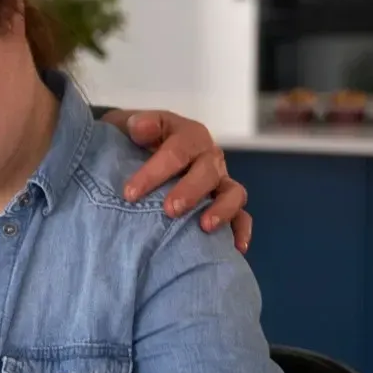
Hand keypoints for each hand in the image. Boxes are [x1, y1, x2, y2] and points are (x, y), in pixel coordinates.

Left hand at [101, 109, 251, 252]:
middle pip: (206, 173)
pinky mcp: (227, 203)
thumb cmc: (140, 140)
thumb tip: (139, 128)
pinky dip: (241, 230)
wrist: (146, 148)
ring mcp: (221, 181)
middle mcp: (209, 157)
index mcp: (189, 136)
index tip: (130, 194)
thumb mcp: (135, 126)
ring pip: (232, 193)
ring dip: (221, 209)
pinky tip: (235, 247)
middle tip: (169, 210)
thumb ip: (140, 125)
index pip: (176, 152)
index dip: (154, 172)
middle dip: (189, 191)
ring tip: (205, 227)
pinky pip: (241, 216)